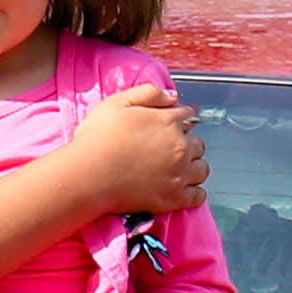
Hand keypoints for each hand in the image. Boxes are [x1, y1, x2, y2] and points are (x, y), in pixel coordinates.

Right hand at [65, 77, 205, 218]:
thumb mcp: (117, 103)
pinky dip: (194, 192)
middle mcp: (180, 146)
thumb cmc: (98, 139)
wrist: (89, 176)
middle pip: (197, 143)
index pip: (186, 115)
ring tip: (179, 170)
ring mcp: (180, 174)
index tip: (171, 125)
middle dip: (187, 144)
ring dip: (193, 167)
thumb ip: (148, 93)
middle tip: (171, 150)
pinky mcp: (175, 198)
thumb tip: (173, 96)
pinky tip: (184, 190)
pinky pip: (198, 195)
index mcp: (168, 121)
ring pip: (202, 169)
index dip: (178, 119)